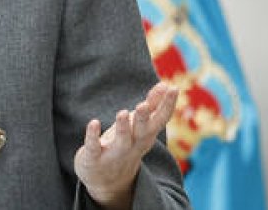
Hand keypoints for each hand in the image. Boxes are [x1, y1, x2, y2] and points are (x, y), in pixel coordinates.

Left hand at [73, 82, 178, 209]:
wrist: (108, 183)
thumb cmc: (126, 146)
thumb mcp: (140, 127)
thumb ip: (152, 106)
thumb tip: (165, 84)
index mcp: (145, 136)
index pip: (160, 120)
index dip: (168, 105)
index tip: (174, 88)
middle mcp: (133, 146)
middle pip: (142, 132)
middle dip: (144, 119)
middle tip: (143, 105)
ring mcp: (114, 153)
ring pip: (121, 141)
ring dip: (123, 128)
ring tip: (122, 112)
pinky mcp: (94, 158)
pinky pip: (93, 147)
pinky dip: (93, 136)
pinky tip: (93, 123)